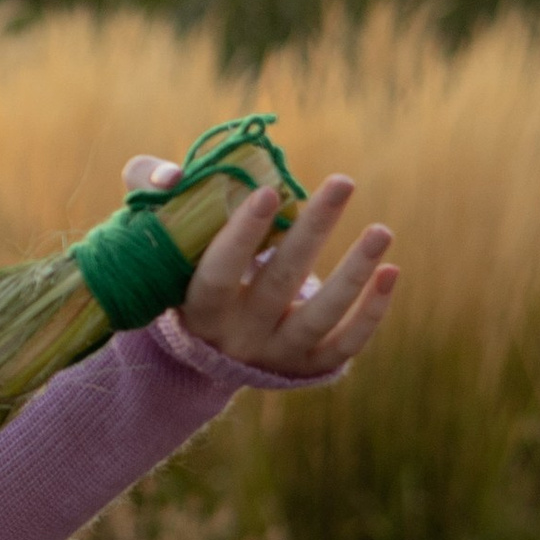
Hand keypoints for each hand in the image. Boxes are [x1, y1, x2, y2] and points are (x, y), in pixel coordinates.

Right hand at [124, 154, 394, 378]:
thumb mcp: (154, 230)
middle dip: (313, 231)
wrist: (207, 342)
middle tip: (343, 181)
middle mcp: (237, 337)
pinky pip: (346, 344)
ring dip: (353, 273)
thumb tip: (173, 174)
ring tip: (381, 230)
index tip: (267, 191)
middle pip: (278, 283)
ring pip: (319, 317)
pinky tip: (390, 271)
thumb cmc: (182, 263)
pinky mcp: (309, 365)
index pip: (216, 274)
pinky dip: (371, 311)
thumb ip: (149, 188)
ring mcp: (276, 355)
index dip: (240, 236)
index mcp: (197, 308)